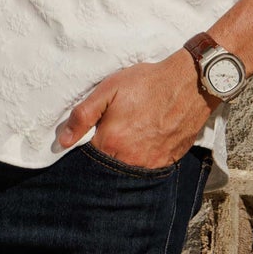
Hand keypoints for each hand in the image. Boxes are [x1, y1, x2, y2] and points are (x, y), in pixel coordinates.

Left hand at [56, 50, 211, 168]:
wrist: (188, 84)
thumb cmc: (147, 83)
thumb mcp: (109, 89)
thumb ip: (83, 115)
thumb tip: (63, 141)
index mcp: (111, 142)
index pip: (87, 158)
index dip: (86, 147)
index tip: (92, 136)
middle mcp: (130, 159)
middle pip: (108, 167)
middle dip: (105, 154)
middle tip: (115, 132)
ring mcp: (150, 164)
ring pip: (127, 170)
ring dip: (124, 158)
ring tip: (130, 135)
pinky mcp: (166, 162)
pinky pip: (147, 169)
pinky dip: (142, 159)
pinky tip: (144, 141)